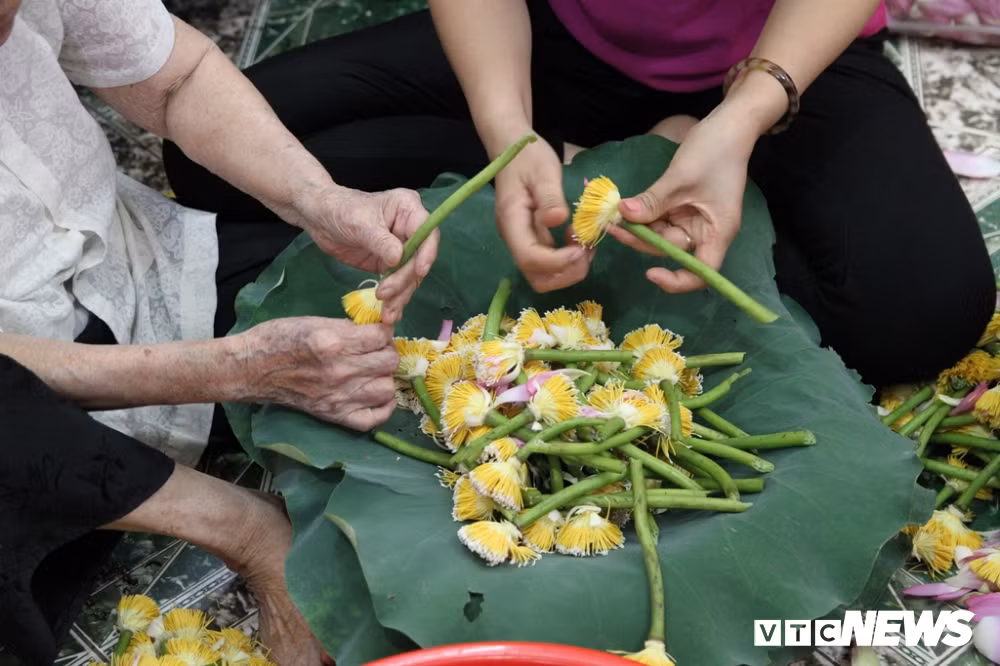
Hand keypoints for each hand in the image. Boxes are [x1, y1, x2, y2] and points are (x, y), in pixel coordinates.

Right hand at [243, 317, 398, 430]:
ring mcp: (338, 397)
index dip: (383, 331)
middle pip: (389, 361)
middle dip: (386, 351)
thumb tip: (376, 330)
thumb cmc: (279, 339)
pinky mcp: (334, 415)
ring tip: (373, 371)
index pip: (381, 336)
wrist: (251, 369)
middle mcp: (339, 372)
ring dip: (384, 377)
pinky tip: (378, 394)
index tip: (376, 332)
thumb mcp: (314, 321)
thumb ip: (348, 327)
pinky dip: (383, 408)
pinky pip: (374, 419)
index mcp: (333, 343)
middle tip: (375, 350)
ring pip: (387, 388)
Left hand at [300, 186, 438, 323]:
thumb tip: (398, 259)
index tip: (418, 272)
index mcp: (408, 209)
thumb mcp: (360, 223)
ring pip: (410, 276)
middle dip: (404, 281)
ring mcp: (401, 248)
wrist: (320, 219)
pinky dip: (393, 298)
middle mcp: (410, 229)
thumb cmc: (340, 210)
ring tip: (387, 313)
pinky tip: (388, 313)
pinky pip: (398, 283)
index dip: (426, 253)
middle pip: (419, 259)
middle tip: (385, 295)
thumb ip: (381, 241)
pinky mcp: (390, 264)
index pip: (427, 233)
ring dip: (400, 295)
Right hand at [493, 137, 592, 291]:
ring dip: (569, 269)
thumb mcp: (543, 171)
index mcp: (511, 222)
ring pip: (543, 276)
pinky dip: (568, 260)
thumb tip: (558, 220)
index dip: (557, 262)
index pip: (529, 258)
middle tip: (587, 251)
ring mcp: (523, 241)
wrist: (512, 148)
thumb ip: (550, 197)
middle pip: (536, 277)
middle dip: (565, 273)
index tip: (581, 249)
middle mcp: (514, 238)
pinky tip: (580, 240)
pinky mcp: (533, 239)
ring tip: (586, 246)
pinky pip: (549, 263)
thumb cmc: (528, 157)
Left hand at [607, 108, 755, 293]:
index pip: (702, 273)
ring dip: (638, 228)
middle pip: (672, 251)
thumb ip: (653, 201)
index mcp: (717, 232)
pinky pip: (660, 220)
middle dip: (642, 241)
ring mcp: (693, 220)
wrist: (728, 124)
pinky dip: (643, 215)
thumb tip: (624, 215)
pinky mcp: (682, 208)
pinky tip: (624, 209)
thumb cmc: (714, 151)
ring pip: (661, 235)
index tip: (650, 272)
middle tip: (612, 226)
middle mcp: (706, 232)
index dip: (677, 280)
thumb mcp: (681, 177)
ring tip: (612, 216)